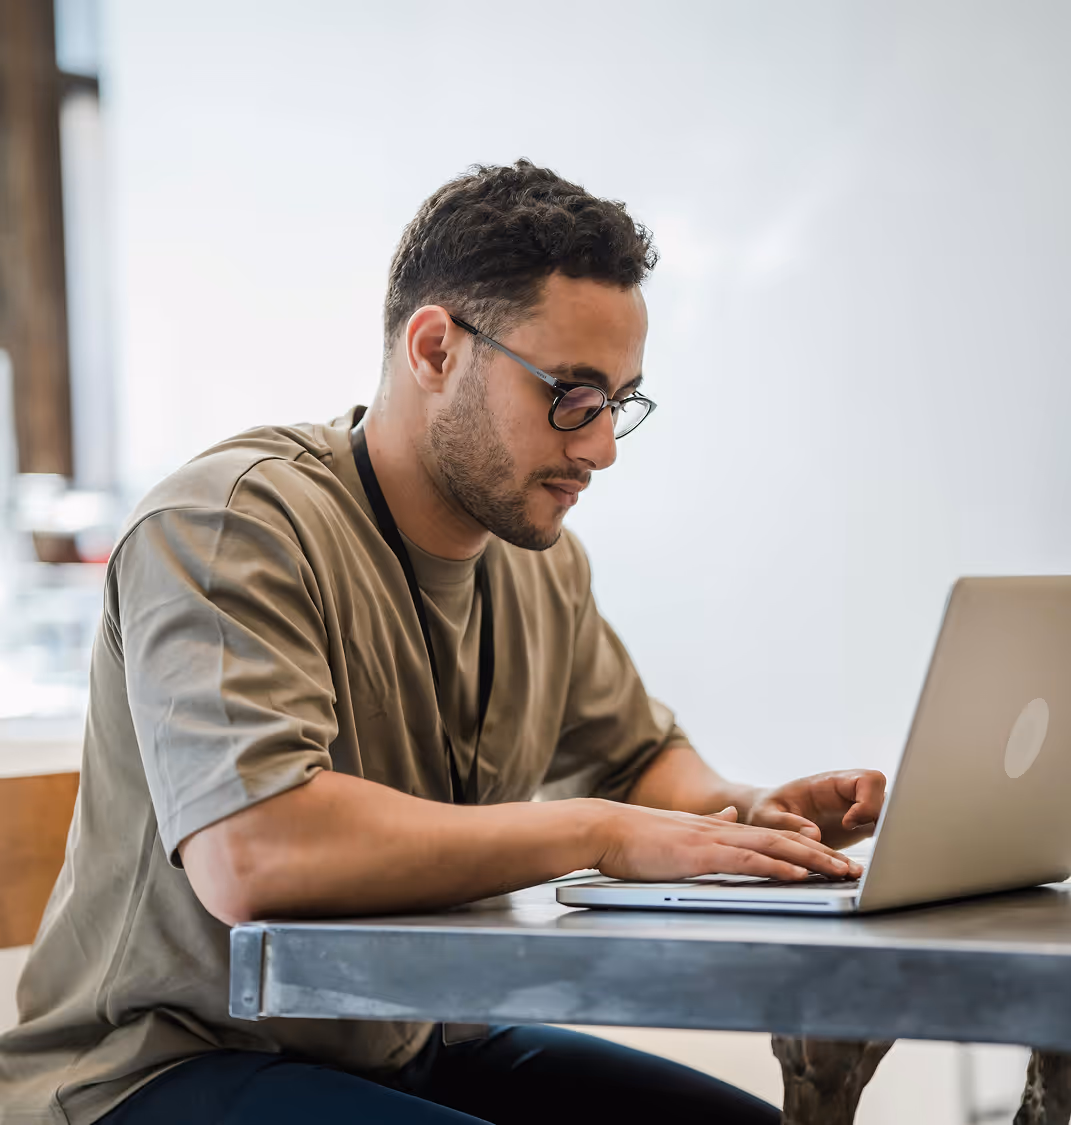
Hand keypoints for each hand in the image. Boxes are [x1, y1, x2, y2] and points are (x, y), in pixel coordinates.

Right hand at [591, 801, 862, 882]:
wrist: (603, 829)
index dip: (804, 845)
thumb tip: (731, 815)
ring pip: (773, 847)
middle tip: (853, 869)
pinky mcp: (700, 855)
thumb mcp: (678, 830)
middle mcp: (722, 830)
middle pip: (783, 839)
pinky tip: (798, 875)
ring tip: (841, 872)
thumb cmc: (633, 837)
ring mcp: (712, 841)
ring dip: (811, 861)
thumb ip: (709, 824)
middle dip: (821, 856)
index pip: (771, 835)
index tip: (832, 857)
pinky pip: (747, 860)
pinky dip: (776, 866)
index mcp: (717, 828)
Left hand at [745, 770, 886, 850]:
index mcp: (829, 783)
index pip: (867, 779)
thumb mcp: (766, 815)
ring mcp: (855, 810)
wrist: (770, 819)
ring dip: (881, 835)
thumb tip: (814, 834)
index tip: (848, 822)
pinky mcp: (857, 828)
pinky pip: (879, 832)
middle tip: (858, 836)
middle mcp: (848, 794)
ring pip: (888, 815)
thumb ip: (785, 822)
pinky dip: (876, 848)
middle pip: (886, 795)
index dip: (867, 801)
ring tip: (853, 858)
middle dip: (881, 817)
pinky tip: (854, 865)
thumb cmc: (767, 810)